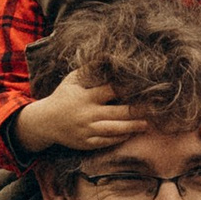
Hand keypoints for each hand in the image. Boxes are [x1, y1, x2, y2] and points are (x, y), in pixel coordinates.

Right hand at [10, 80, 141, 156]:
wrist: (46, 122)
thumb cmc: (63, 96)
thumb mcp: (73, 80)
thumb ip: (90, 69)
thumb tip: (108, 57)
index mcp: (85, 96)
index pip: (111, 91)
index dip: (128, 89)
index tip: (143, 87)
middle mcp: (87, 114)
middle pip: (117, 112)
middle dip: (136, 110)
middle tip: (154, 108)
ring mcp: (87, 130)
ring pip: (114, 130)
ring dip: (132, 127)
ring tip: (147, 124)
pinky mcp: (87, 143)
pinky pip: (106, 142)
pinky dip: (119, 138)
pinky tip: (130, 134)